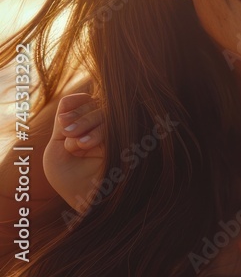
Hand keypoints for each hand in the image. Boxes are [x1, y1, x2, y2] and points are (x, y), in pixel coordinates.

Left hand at [42, 93, 105, 212]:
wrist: (87, 200)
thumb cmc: (69, 178)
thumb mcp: (56, 149)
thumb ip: (63, 124)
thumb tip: (70, 99)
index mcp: (83, 126)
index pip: (82, 101)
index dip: (73, 106)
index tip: (63, 123)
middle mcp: (100, 126)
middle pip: (94, 104)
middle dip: (78, 116)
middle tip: (68, 133)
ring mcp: (114, 132)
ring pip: (104, 112)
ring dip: (86, 123)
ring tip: (76, 145)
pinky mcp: (126, 139)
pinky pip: (113, 124)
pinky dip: (97, 132)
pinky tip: (85, 145)